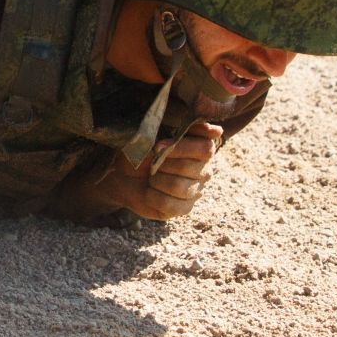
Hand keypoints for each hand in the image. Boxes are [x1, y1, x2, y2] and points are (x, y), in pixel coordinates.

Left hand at [90, 121, 223, 220]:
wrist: (121, 174)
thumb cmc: (141, 150)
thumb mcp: (156, 132)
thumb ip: (182, 128)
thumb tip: (216, 130)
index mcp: (201, 148)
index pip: (205, 149)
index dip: (180, 148)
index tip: (158, 146)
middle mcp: (204, 170)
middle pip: (190, 168)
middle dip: (162, 164)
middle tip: (150, 163)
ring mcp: (195, 191)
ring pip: (180, 188)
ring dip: (156, 180)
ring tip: (150, 177)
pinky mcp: (183, 209)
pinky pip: (170, 204)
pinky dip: (152, 196)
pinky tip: (149, 191)